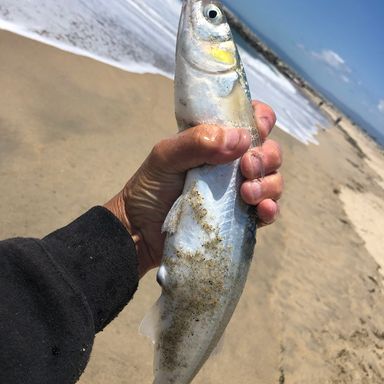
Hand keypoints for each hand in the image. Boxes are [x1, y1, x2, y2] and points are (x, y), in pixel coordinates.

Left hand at [104, 101, 282, 277]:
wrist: (140, 231)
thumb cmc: (150, 188)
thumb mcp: (166, 156)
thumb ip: (198, 140)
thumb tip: (241, 139)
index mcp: (216, 141)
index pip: (250, 121)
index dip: (260, 121)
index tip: (255, 131)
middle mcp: (232, 164)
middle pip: (269, 151)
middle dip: (265, 157)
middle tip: (246, 168)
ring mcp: (238, 191)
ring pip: (273, 180)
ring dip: (269, 184)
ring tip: (246, 194)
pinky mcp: (241, 218)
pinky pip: (268, 211)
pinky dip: (271, 209)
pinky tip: (262, 210)